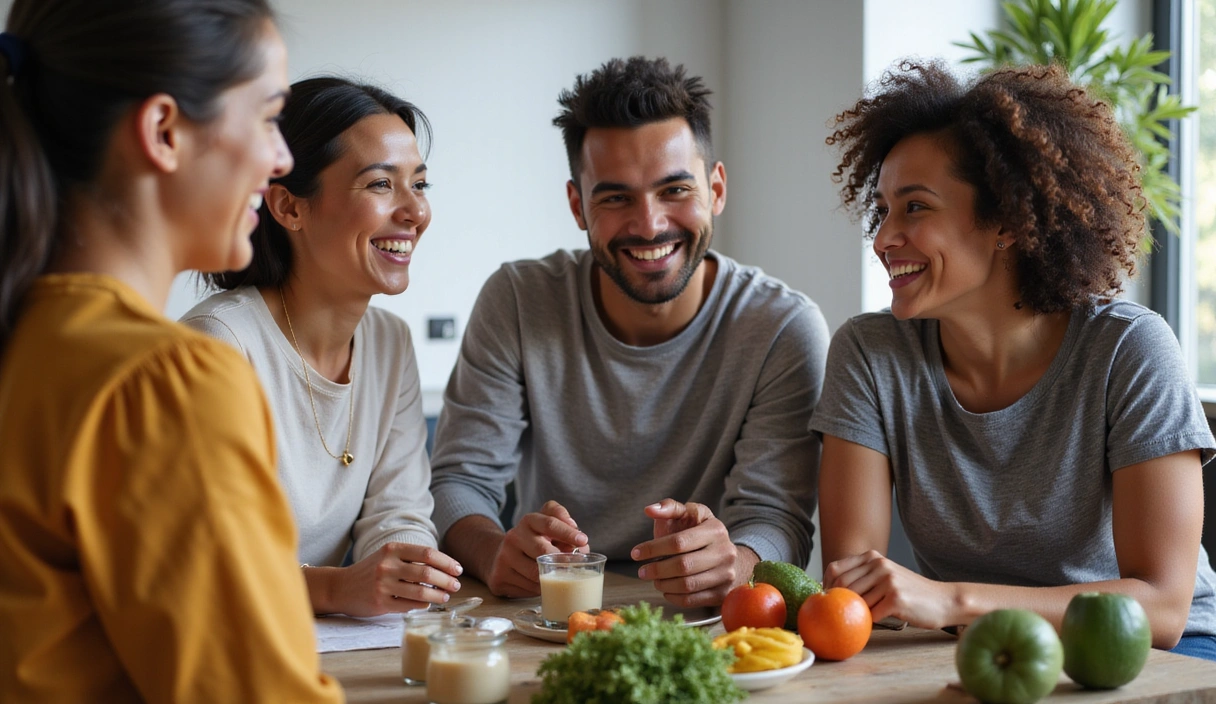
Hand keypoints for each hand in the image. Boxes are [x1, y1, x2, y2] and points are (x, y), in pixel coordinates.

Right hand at [320, 543, 461, 616]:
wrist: (340, 587)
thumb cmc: (370, 571)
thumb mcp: (387, 556)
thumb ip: (411, 559)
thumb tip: (444, 568)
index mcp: (392, 549)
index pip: (428, 553)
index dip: (447, 562)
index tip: (458, 569)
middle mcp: (387, 565)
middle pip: (427, 573)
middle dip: (447, 580)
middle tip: (456, 586)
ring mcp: (383, 585)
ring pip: (421, 592)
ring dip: (438, 595)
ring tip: (445, 597)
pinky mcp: (379, 603)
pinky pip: (409, 605)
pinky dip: (423, 605)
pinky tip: (428, 604)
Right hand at [484, 500, 587, 597]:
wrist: (500, 556)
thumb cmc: (535, 541)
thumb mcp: (547, 525)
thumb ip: (565, 524)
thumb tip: (580, 541)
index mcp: (528, 521)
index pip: (549, 523)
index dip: (567, 532)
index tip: (583, 541)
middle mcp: (513, 537)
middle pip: (542, 551)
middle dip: (561, 561)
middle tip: (574, 568)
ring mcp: (503, 558)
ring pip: (535, 574)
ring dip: (552, 579)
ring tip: (560, 578)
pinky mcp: (499, 578)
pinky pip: (527, 589)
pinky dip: (540, 589)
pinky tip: (544, 585)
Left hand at [630, 499, 740, 607]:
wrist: (726, 554)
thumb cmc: (699, 532)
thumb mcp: (689, 514)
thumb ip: (670, 508)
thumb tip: (649, 510)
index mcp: (715, 529)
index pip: (679, 542)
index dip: (653, 548)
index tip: (635, 553)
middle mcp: (725, 552)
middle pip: (683, 566)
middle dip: (657, 570)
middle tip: (642, 572)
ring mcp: (727, 574)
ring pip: (687, 585)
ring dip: (664, 584)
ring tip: (654, 580)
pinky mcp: (724, 593)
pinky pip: (693, 600)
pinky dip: (674, 597)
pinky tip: (666, 590)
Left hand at [824, 550, 955, 628]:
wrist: (943, 600)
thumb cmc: (910, 592)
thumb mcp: (885, 575)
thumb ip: (862, 577)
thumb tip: (828, 591)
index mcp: (872, 557)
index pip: (835, 569)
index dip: (826, 586)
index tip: (827, 599)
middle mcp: (879, 565)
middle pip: (842, 586)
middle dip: (839, 602)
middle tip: (840, 614)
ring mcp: (887, 580)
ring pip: (856, 601)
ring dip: (857, 613)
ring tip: (863, 617)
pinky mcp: (896, 598)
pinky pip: (871, 614)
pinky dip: (871, 621)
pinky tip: (877, 621)